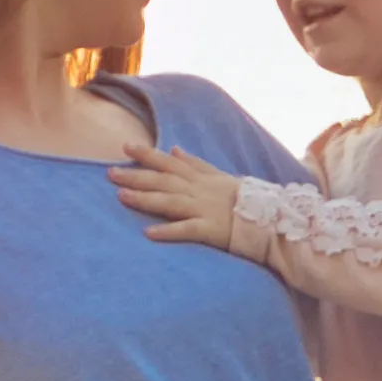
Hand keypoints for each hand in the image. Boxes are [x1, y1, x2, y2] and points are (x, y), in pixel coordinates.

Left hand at [111, 148, 246, 246]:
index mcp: (201, 178)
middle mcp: (199, 191)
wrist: (270, 221)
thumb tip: (176, 150)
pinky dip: (168, 231)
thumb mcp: (221, 176)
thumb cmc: (246, 201)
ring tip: (122, 197)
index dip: (148, 155)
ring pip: (170, 201)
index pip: (170, 163)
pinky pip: (186, 230)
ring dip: (145, 199)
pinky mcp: (210, 230)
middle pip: (163, 181)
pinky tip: (148, 232)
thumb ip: (197, 164)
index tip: (126, 147)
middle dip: (136, 176)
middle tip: (111, 174)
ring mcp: (204, 210)